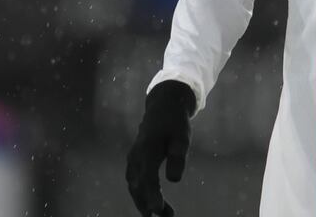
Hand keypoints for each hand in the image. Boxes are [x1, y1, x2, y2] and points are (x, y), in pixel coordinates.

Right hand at [125, 81, 196, 215]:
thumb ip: (178, 157)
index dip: (152, 194)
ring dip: (145, 203)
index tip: (158, 209)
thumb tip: (174, 180)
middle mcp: (136, 156)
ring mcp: (132, 160)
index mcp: (147, 149)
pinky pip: (135, 184)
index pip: (148, 176)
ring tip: (164, 215)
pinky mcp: (134, 163)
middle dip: (150, 204)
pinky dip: (142, 196)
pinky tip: (153, 206)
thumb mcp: (182, 136)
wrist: (162, 109)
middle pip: (139, 185)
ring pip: (135, 187)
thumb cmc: (174, 123)